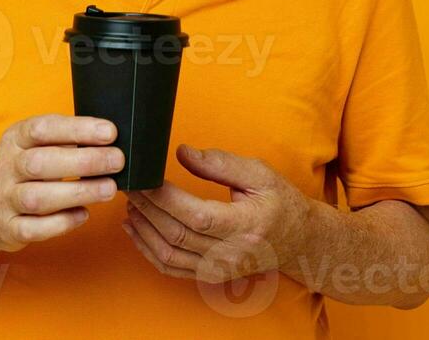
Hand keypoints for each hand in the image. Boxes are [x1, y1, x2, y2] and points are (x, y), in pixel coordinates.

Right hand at [0, 114, 123, 257]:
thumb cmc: (20, 171)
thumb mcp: (30, 146)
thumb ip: (61, 140)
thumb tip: (108, 139)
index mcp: (14, 140)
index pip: (42, 128)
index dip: (77, 129)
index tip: (109, 132)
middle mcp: (5, 168)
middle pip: (41, 163)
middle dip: (83, 161)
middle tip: (117, 161)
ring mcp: (4, 200)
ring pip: (39, 198)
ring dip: (78, 192)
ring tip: (109, 188)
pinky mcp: (8, 229)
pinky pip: (34, 229)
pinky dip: (62, 223)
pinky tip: (83, 215)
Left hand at [122, 144, 308, 282]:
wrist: (298, 241)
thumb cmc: (279, 203)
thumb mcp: (259, 174)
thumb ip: (220, 163)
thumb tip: (181, 153)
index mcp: (246, 225)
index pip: (195, 215)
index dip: (163, 197)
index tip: (145, 177)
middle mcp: (231, 253)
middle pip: (176, 234)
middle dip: (146, 208)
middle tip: (129, 184)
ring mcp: (219, 269)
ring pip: (168, 254)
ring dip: (142, 228)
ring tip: (130, 202)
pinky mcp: (209, 275)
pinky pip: (170, 268)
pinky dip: (147, 249)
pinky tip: (134, 228)